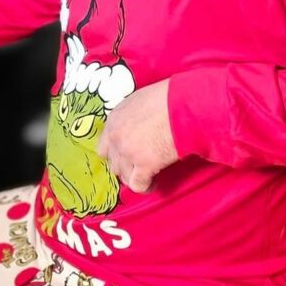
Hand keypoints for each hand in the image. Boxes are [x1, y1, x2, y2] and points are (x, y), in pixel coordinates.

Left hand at [98, 78, 178, 193]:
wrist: (181, 105)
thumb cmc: (166, 98)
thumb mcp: (139, 100)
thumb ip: (130, 118)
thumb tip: (133, 128)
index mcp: (114, 120)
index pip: (104, 147)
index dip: (116, 154)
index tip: (126, 157)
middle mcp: (117, 137)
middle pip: (113, 164)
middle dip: (126, 166)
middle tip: (139, 166)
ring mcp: (128, 152)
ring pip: (124, 176)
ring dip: (135, 176)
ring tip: (148, 175)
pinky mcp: (144, 165)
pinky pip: (138, 185)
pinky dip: (146, 186)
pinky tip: (154, 183)